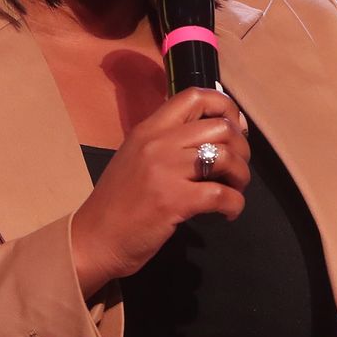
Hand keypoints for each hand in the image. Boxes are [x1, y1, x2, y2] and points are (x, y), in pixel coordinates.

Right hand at [70, 87, 251, 293]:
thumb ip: (166, 143)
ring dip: (241, 176)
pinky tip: (227, 213)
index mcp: (148, 129)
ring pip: (227, 157)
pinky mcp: (174, 201)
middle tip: (236, 170)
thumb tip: (208, 137)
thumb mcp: (136, 158)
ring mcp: (166, 171)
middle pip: (221, 127)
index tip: (235, 128)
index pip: (195, 96)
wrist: (94, 239)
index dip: (225, 107)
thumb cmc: (117, 203)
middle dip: (242, 149)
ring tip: (235, 190)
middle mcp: (158, 143)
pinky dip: (235, 205)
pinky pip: (222, 195)